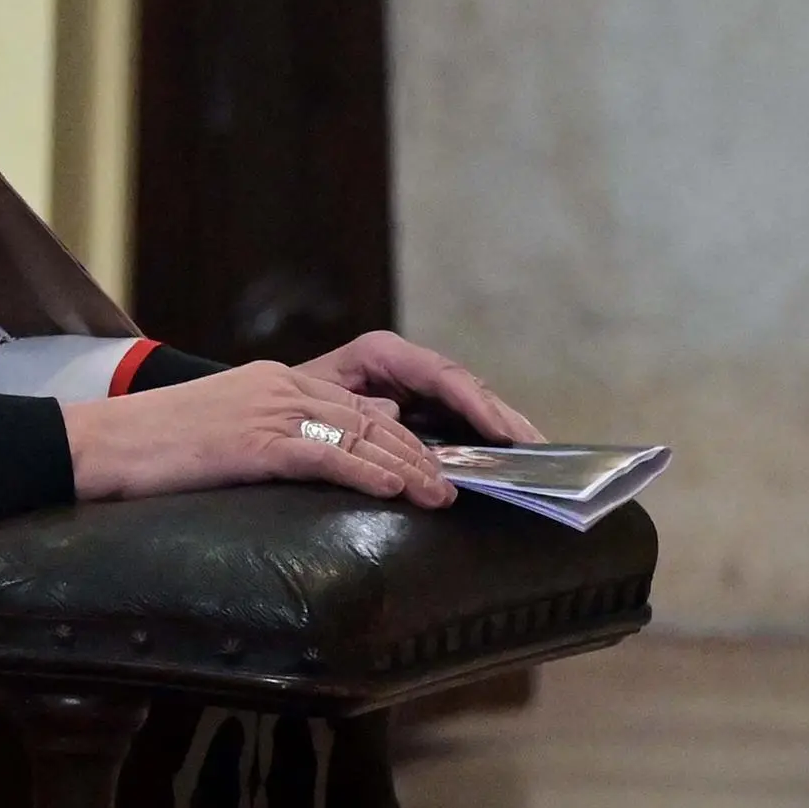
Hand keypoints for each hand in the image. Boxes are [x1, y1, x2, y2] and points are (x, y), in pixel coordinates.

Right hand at [61, 359, 454, 508]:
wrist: (105, 442)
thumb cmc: (157, 445)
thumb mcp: (227, 428)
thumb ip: (282, 429)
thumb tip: (340, 439)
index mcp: (272, 380)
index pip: (354, 405)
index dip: (399, 437)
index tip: (429, 466)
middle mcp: (278, 386)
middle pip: (368, 417)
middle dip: (415, 453)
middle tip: (449, 487)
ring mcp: (268, 410)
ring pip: (358, 434)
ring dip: (406, 468)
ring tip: (439, 496)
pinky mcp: (255, 441)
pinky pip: (327, 455)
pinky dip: (367, 473)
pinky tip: (395, 492)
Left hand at [291, 329, 543, 445]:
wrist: (270, 411)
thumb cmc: (289, 400)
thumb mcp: (315, 395)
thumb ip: (350, 402)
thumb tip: (396, 414)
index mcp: (382, 353)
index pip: (440, 373)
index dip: (474, 402)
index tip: (501, 432)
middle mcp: (406, 365)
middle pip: (465, 387)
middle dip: (501, 415)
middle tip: (538, 446)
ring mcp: (416, 387)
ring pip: (468, 403)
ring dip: (503, 426)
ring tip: (537, 452)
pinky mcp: (420, 409)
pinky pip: (460, 419)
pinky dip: (486, 436)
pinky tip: (512, 453)